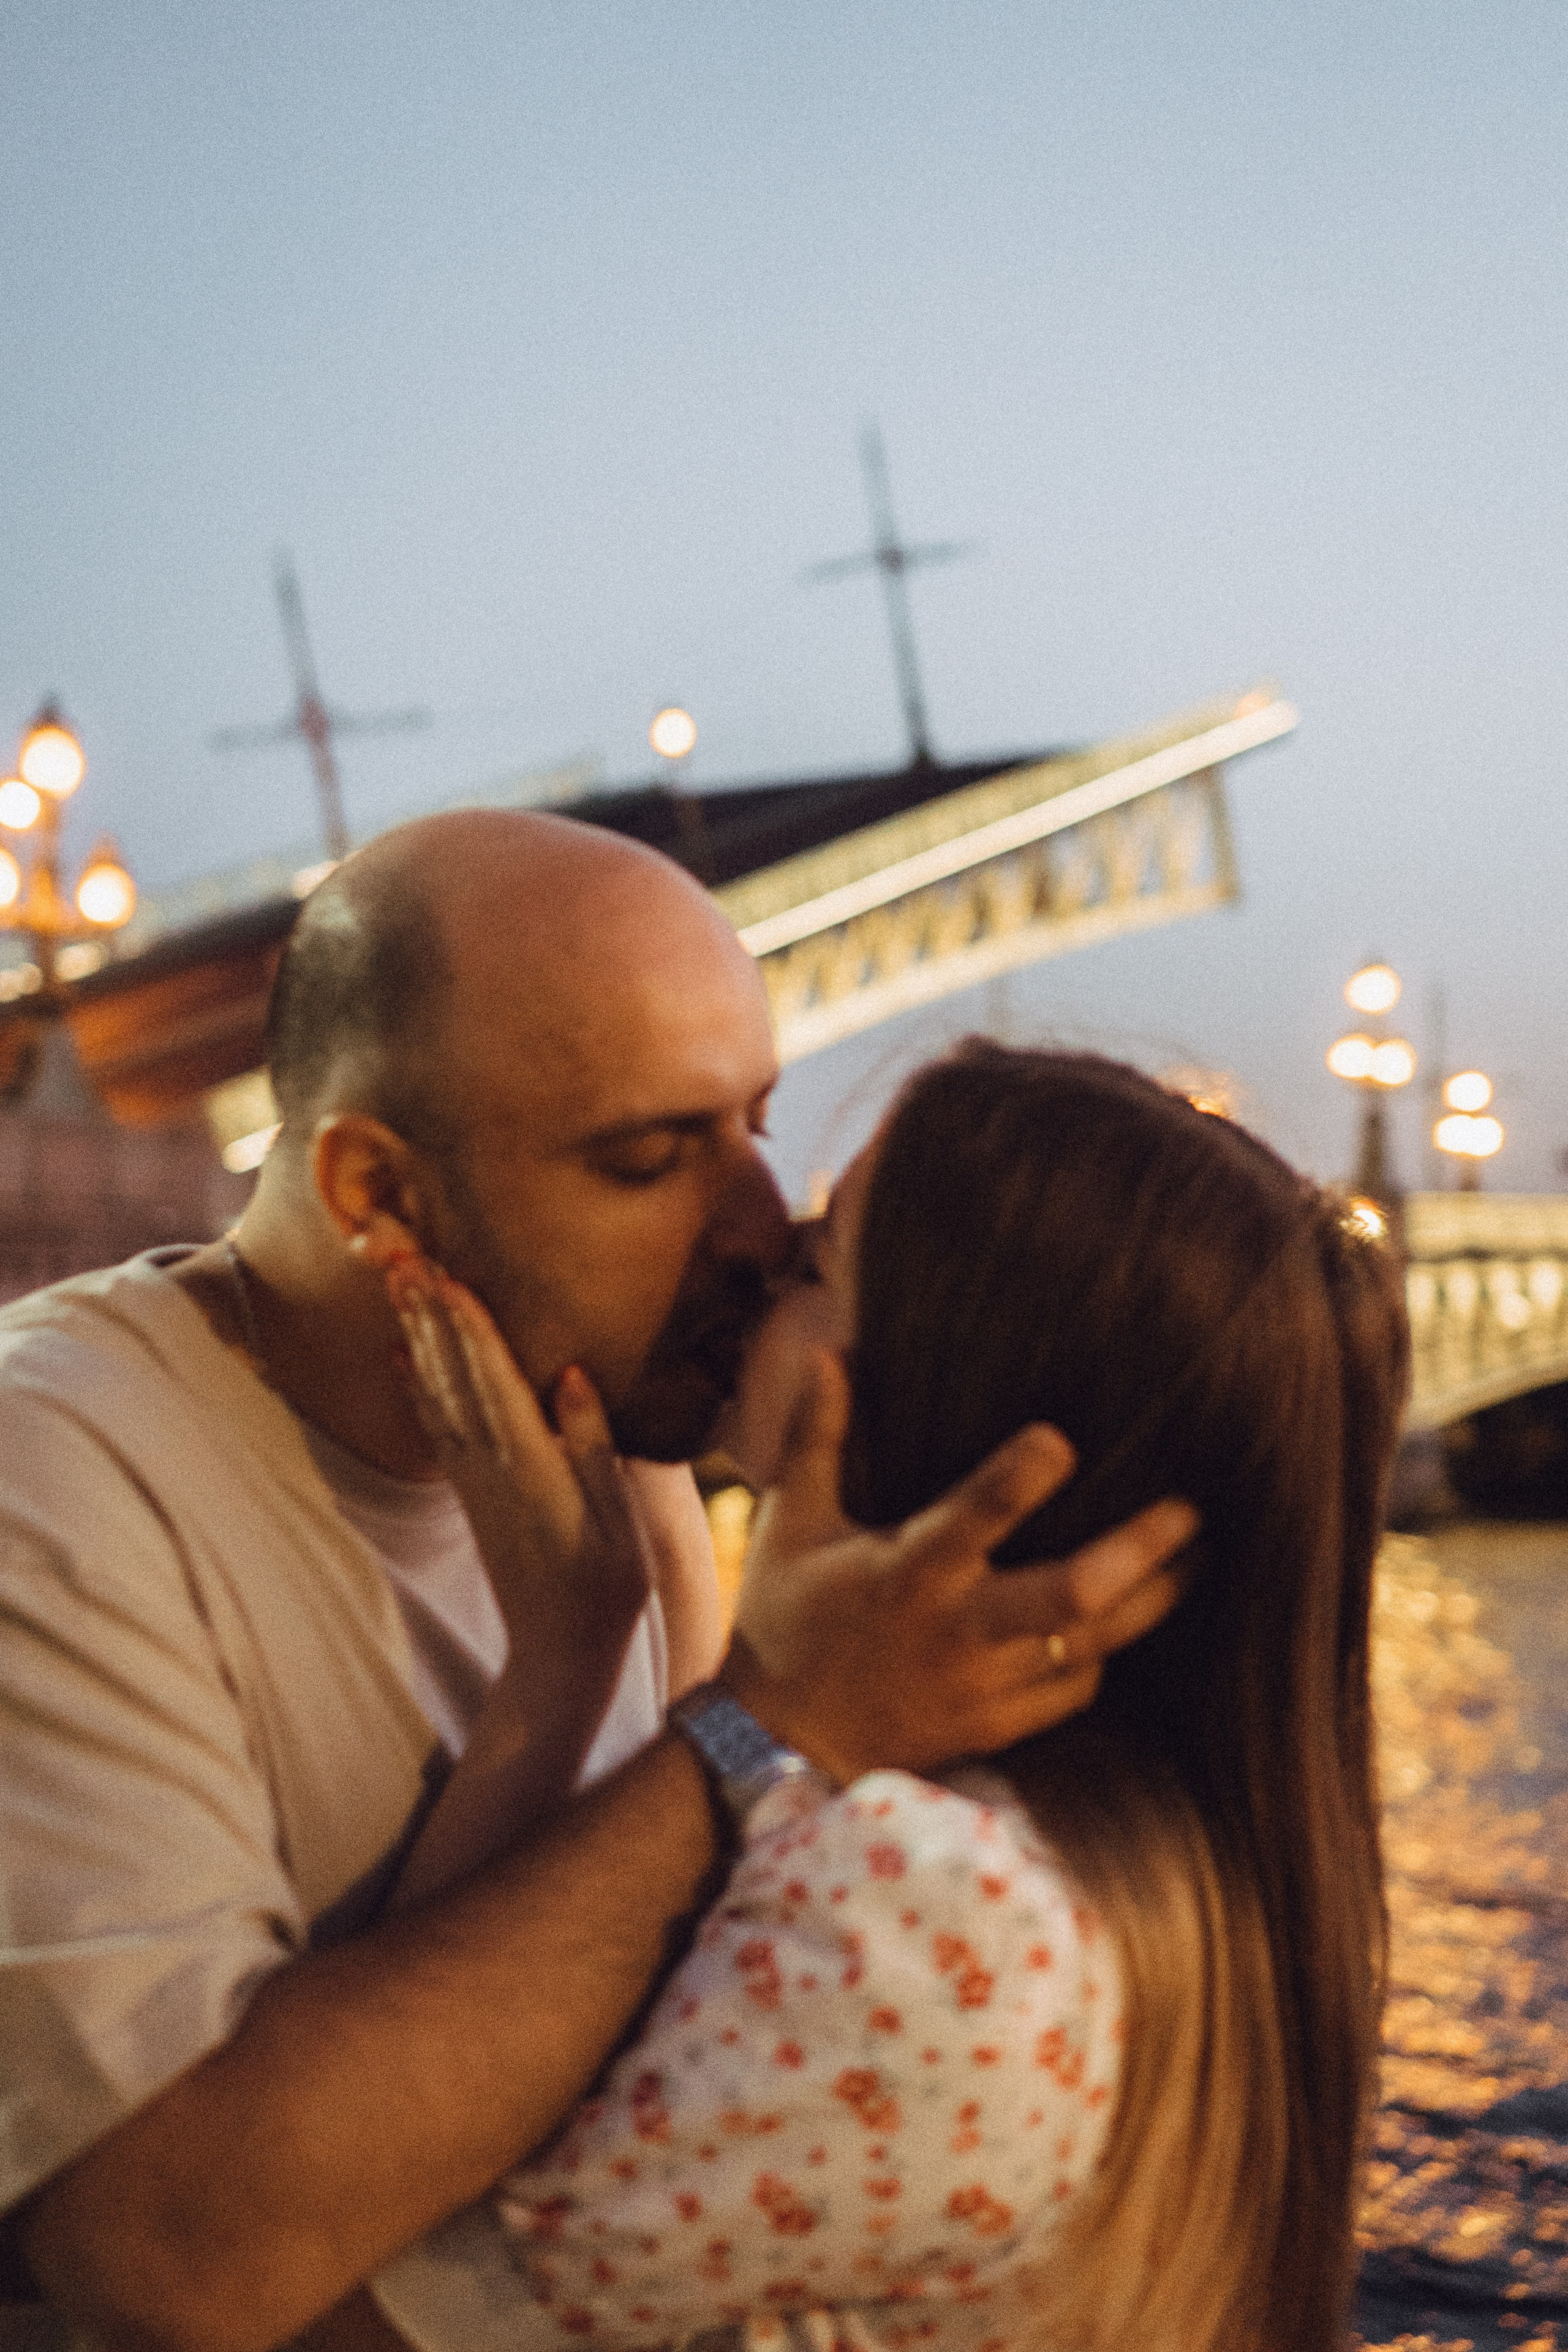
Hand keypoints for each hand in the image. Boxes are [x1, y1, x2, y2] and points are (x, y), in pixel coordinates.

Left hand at [386, 1256, 651, 1672]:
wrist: (559, 1655)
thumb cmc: (607, 1587)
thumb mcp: (621, 1520)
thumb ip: (594, 1445)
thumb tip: (570, 1375)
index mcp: (530, 1466)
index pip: (493, 1378)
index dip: (468, 1324)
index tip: (446, 1274)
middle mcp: (490, 1467)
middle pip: (452, 1374)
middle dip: (428, 1313)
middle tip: (402, 1254)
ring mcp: (473, 1480)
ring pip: (436, 1392)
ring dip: (417, 1336)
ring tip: (399, 1284)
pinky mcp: (470, 1493)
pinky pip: (435, 1424)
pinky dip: (416, 1384)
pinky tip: (402, 1356)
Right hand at [719, 1351, 1195, 1782]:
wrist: (775, 1748)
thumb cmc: (783, 1621)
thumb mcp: (790, 1523)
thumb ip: (817, 1438)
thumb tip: (830, 1353)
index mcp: (907, 1572)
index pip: (975, 1517)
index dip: (1021, 1477)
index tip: (1063, 1438)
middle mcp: (955, 1630)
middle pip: (1070, 1596)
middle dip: (1138, 1553)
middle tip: (1188, 1509)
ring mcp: (981, 1685)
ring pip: (1090, 1646)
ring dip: (1151, 1600)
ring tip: (1198, 1557)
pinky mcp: (993, 1725)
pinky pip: (1071, 1690)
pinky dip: (1102, 1654)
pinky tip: (1126, 1620)